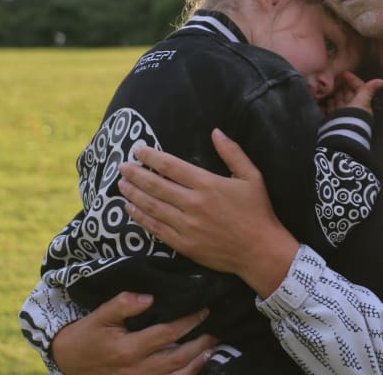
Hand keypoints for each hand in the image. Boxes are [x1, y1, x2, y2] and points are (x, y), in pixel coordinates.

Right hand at [51, 291, 216, 374]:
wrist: (70, 361)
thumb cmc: (87, 335)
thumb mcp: (100, 315)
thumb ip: (123, 303)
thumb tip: (149, 296)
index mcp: (128, 349)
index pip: (167, 334)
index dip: (188, 321)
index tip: (204, 309)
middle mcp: (137, 370)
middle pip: (178, 358)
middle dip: (200, 343)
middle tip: (216, 329)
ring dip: (198, 362)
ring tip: (212, 347)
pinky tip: (197, 365)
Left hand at [119, 129, 299, 297]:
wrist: (260, 251)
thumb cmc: (258, 211)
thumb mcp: (252, 176)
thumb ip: (232, 152)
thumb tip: (216, 132)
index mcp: (208, 184)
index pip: (171, 166)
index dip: (151, 156)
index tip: (137, 150)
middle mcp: (193, 203)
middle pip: (156, 185)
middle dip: (135, 174)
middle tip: (122, 166)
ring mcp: (187, 226)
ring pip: (152, 206)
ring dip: (133, 194)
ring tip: (121, 184)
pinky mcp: (184, 245)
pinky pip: (156, 229)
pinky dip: (140, 217)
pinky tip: (130, 210)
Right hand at [323, 71, 382, 114]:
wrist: (343, 132)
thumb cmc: (354, 114)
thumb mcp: (362, 100)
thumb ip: (369, 90)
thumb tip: (382, 82)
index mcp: (361, 104)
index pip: (358, 89)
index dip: (353, 80)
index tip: (344, 73)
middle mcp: (353, 108)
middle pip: (348, 94)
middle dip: (342, 86)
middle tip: (335, 77)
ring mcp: (342, 114)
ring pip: (339, 101)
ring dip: (335, 94)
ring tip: (329, 86)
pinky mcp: (333, 119)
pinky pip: (330, 109)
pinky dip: (328, 104)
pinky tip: (324, 99)